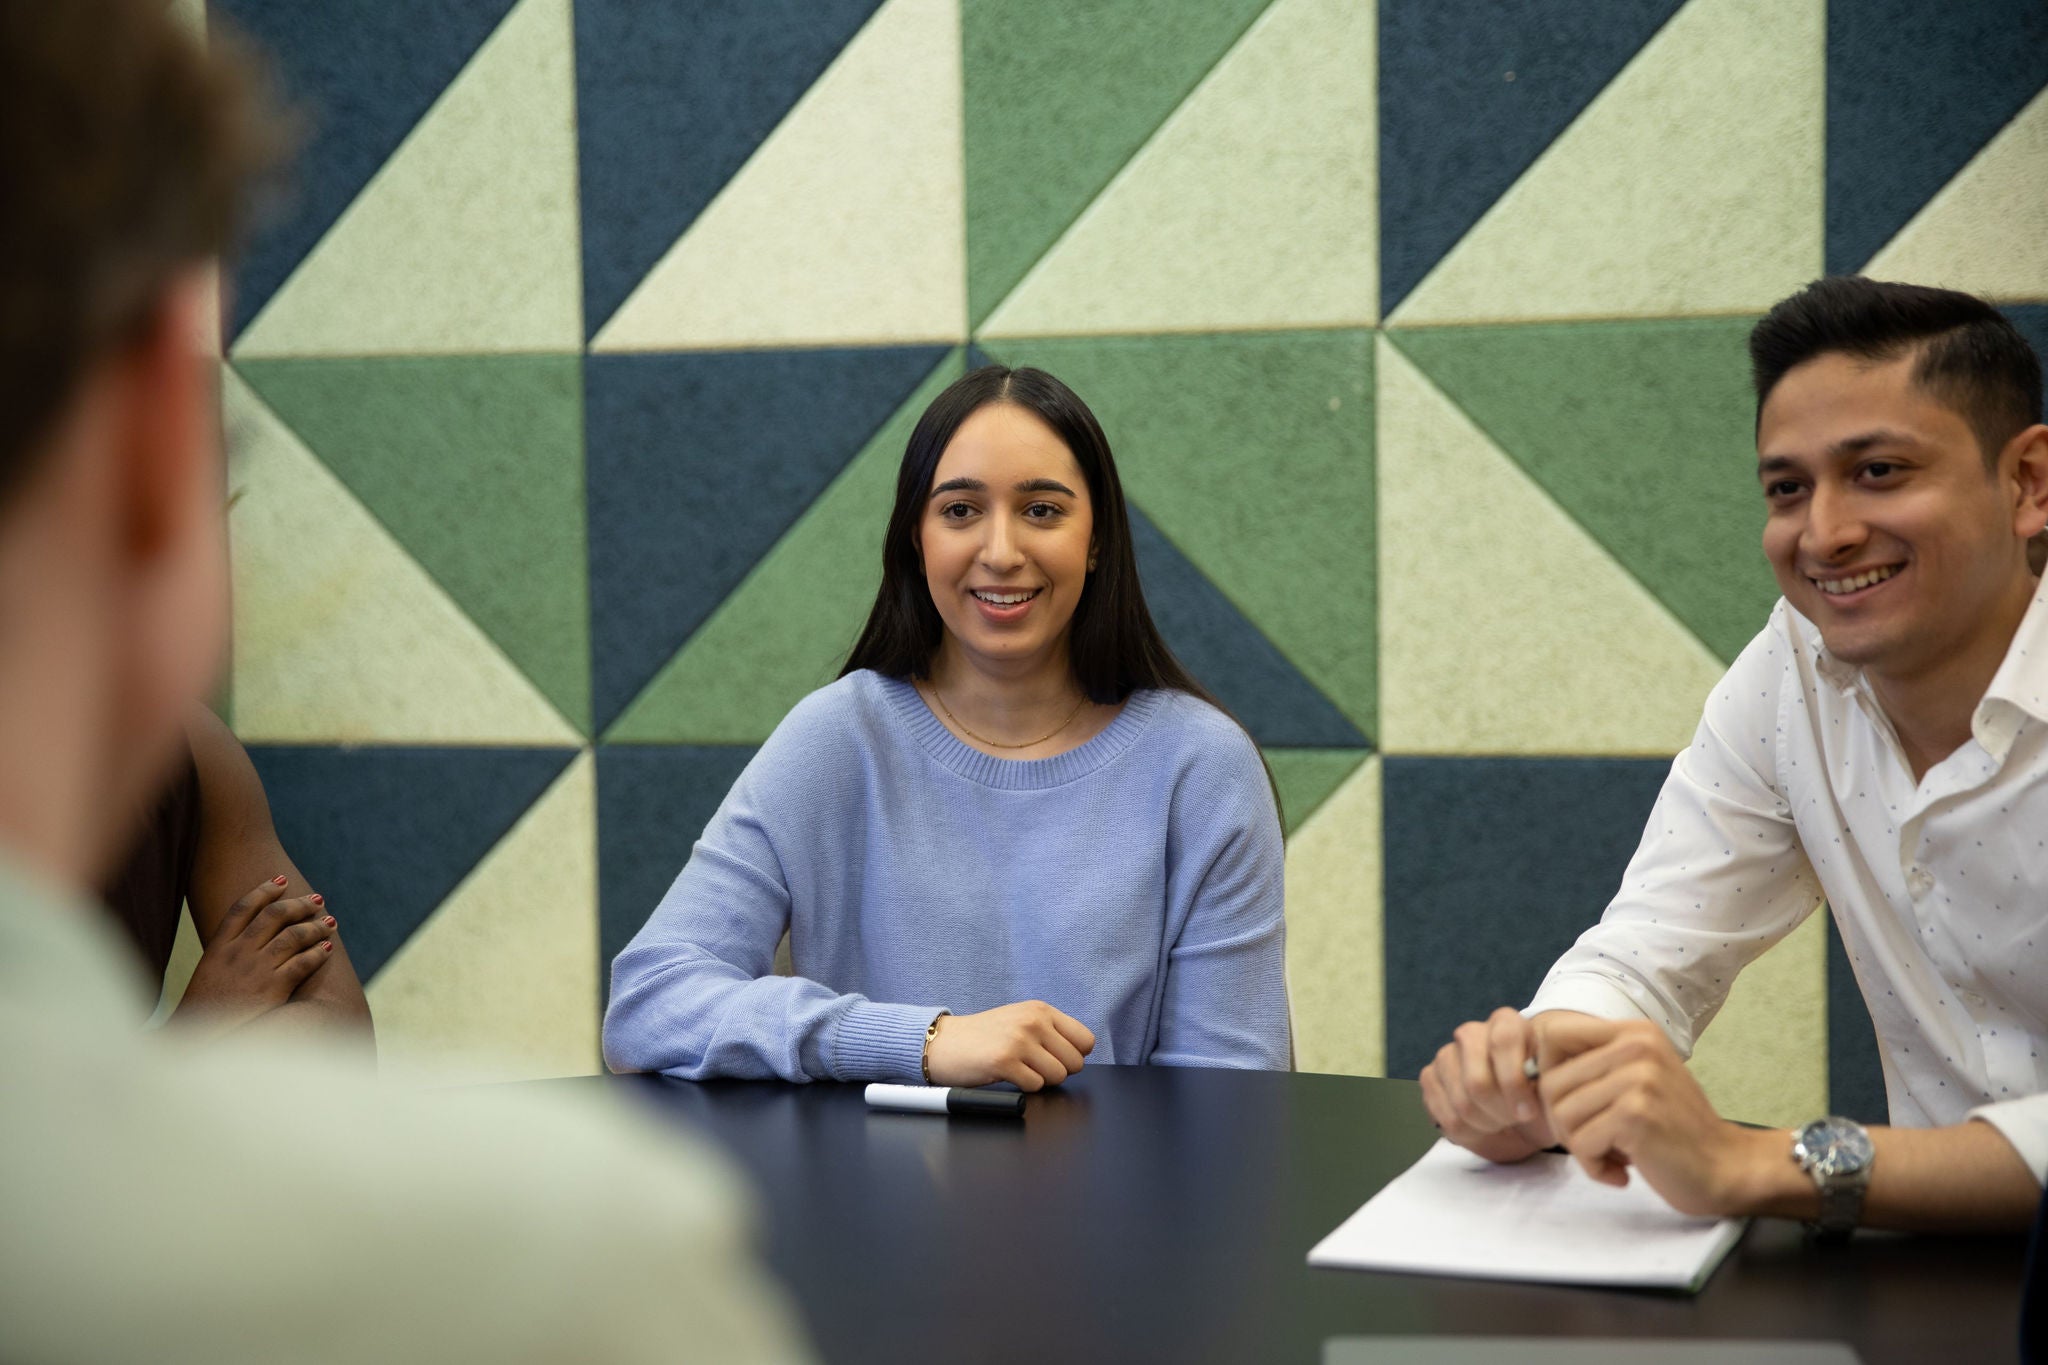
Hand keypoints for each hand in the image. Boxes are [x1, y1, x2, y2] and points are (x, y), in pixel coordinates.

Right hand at [173, 876, 336, 1035]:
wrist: (198, 1038)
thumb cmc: (205, 1007)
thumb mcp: (209, 971)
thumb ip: (228, 952)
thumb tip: (255, 935)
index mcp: (219, 946)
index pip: (243, 907)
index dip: (264, 890)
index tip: (281, 880)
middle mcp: (238, 952)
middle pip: (274, 915)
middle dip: (299, 904)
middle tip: (316, 899)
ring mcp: (256, 969)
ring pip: (294, 936)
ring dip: (315, 926)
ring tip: (330, 922)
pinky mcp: (272, 988)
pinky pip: (303, 963)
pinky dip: (318, 953)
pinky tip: (328, 948)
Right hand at [924, 1001, 1095, 1090]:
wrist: (943, 1042)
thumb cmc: (983, 1036)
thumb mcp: (1019, 1020)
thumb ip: (1049, 1031)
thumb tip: (1079, 1054)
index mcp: (1040, 1010)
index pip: (1085, 1040)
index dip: (1074, 1056)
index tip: (1056, 1059)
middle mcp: (1033, 1021)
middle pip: (1075, 1062)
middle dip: (1058, 1072)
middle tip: (1034, 1067)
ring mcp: (1019, 1040)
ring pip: (1057, 1076)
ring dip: (1040, 1080)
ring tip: (1020, 1070)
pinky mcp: (1004, 1061)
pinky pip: (1035, 1086)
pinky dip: (1024, 1087)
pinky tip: (1008, 1076)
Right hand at [1419, 1006, 1567, 1162]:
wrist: (1522, 1119)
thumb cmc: (1542, 1101)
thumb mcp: (1557, 1089)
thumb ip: (1550, 1079)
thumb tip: (1537, 1079)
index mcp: (1507, 1023)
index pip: (1503, 1041)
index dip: (1514, 1082)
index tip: (1528, 1113)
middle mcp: (1473, 1033)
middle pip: (1477, 1080)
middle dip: (1499, 1112)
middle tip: (1515, 1120)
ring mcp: (1447, 1054)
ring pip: (1460, 1102)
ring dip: (1485, 1124)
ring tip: (1500, 1122)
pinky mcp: (1430, 1077)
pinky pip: (1443, 1113)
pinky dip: (1465, 1131)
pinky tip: (1480, 1125)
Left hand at [1535, 1014, 1772, 1215]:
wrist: (1727, 1169)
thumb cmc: (1674, 1131)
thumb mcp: (1637, 1080)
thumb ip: (1593, 1066)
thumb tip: (1526, 1066)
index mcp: (1633, 1033)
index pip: (1552, 1033)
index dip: (1547, 1074)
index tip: (1574, 1105)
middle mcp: (1635, 1046)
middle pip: (1549, 1083)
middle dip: (1563, 1124)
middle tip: (1598, 1142)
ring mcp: (1637, 1079)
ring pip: (1561, 1115)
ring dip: (1580, 1148)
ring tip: (1615, 1154)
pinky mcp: (1636, 1115)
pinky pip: (1580, 1143)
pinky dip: (1594, 1167)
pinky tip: (1623, 1171)